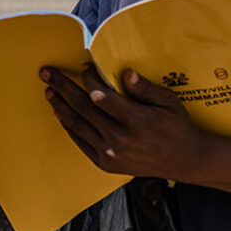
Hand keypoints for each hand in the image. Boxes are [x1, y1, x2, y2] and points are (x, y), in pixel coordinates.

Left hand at [39, 63, 206, 180]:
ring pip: (78, 125)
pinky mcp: (105, 163)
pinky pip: (81, 141)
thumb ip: (145, 88)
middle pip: (83, 108)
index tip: (84, 67)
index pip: (102, 96)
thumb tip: (125, 72)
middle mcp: (119, 138)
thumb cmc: (177, 127)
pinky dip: (69, 127)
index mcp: (136, 121)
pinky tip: (61, 114)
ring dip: (60, 106)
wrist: (183, 161)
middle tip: (47, 73)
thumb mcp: (169, 103)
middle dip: (63, 87)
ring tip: (49, 91)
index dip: (90, 79)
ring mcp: (110, 153)